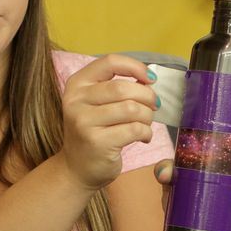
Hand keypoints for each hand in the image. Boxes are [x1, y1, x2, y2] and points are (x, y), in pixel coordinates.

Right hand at [59, 54, 158, 189]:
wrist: (77, 168)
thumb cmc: (94, 132)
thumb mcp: (97, 104)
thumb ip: (118, 87)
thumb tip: (149, 79)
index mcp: (77, 84)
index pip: (110, 62)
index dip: (135, 67)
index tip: (150, 79)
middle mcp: (76, 100)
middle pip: (123, 88)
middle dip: (146, 97)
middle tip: (154, 106)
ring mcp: (84, 122)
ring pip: (131, 109)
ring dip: (147, 116)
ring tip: (145, 124)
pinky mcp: (97, 142)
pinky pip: (134, 129)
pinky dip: (146, 132)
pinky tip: (143, 137)